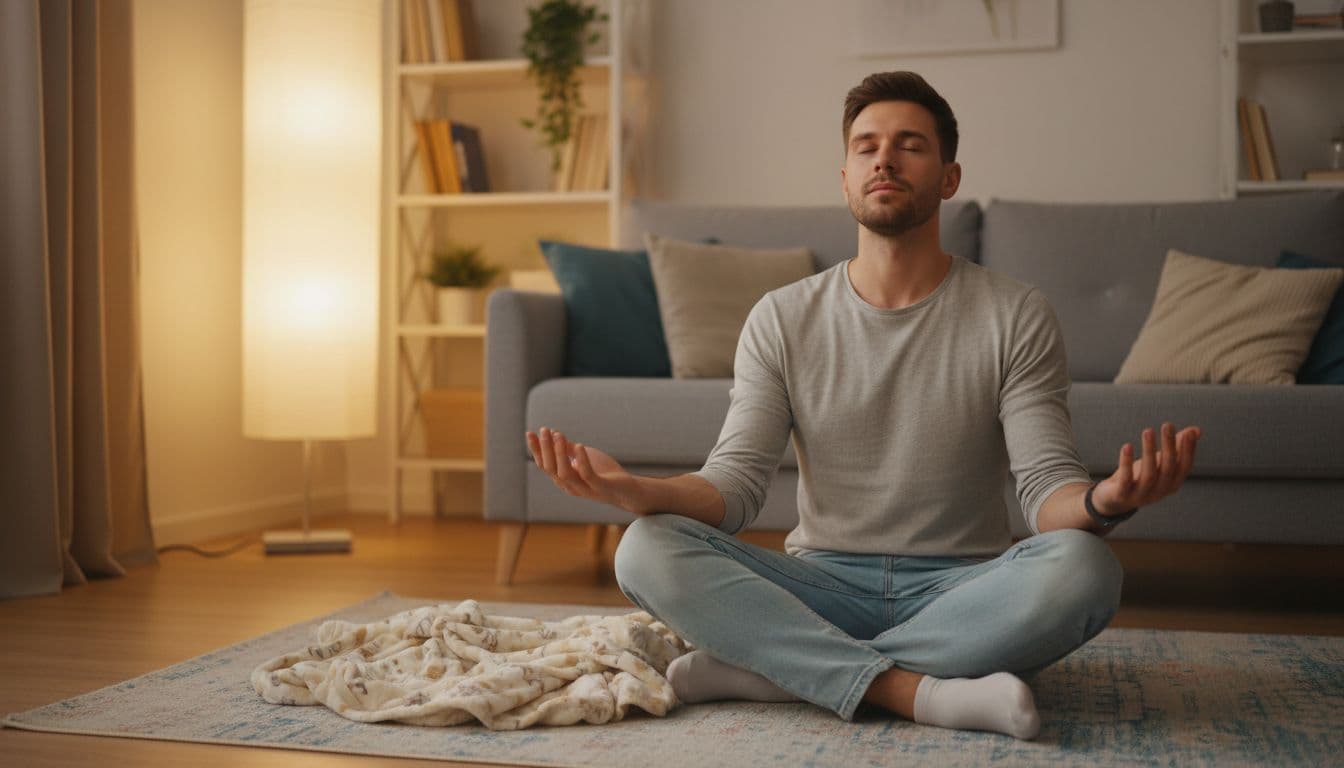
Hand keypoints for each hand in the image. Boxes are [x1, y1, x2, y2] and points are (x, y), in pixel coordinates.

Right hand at [525, 427, 647, 514]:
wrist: (628, 491)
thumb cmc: (605, 473)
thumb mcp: (585, 457)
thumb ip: (570, 450)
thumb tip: (555, 435)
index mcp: (565, 480)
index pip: (545, 465)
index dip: (536, 450)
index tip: (530, 432)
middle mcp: (570, 487)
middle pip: (551, 469)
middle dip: (545, 448)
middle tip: (544, 430)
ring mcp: (585, 489)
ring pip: (565, 473)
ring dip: (559, 453)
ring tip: (558, 435)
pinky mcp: (600, 487)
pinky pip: (587, 475)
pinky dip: (582, 460)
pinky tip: (580, 446)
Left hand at [1092, 422, 1201, 517]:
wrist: (1113, 500)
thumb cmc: (1139, 476)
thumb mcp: (1159, 462)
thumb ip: (1177, 447)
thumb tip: (1196, 430)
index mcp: (1172, 484)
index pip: (1185, 467)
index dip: (1188, 451)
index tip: (1188, 432)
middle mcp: (1160, 491)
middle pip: (1168, 468)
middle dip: (1169, 446)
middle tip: (1168, 425)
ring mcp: (1141, 495)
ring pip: (1149, 474)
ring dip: (1149, 451)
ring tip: (1148, 431)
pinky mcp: (1122, 495)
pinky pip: (1126, 479)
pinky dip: (1126, 463)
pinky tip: (1127, 446)